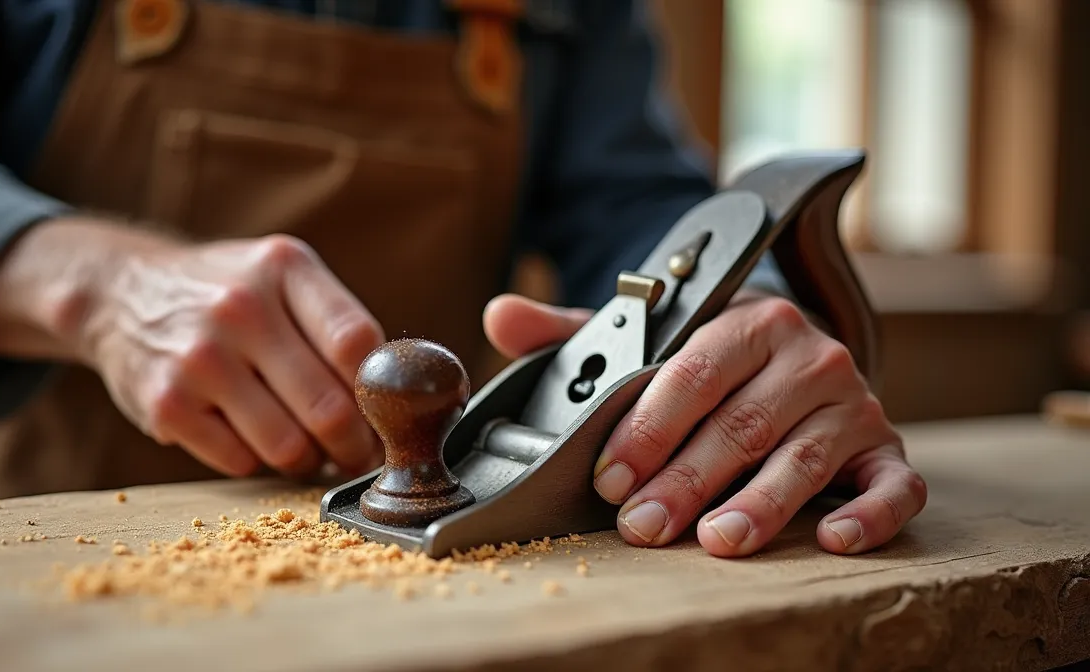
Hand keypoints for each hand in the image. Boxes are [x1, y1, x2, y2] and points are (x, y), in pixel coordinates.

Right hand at [74, 230, 384, 478]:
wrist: (122, 293)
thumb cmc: (226, 293)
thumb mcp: (281, 276)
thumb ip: (337, 324)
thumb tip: (406, 398)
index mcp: (283, 267)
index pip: (357, 342)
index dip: (383, 394)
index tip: (393, 417)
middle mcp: (241, 307)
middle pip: (330, 407)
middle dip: (356, 445)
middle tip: (359, 454)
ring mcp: (200, 358)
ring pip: (289, 446)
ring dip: (309, 461)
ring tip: (308, 448)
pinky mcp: (167, 404)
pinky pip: (241, 461)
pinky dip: (258, 462)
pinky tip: (253, 437)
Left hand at [483, 291, 926, 557]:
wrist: (794, 357)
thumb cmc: (710, 360)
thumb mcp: (648, 340)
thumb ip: (576, 332)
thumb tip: (499, 313)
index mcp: (748, 322)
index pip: (693, 374)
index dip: (648, 428)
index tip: (608, 476)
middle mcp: (810, 357)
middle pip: (740, 424)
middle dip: (685, 480)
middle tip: (641, 525)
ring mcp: (853, 404)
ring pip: (804, 458)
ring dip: (761, 502)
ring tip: (718, 541)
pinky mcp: (885, 449)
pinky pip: (894, 484)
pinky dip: (870, 514)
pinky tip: (832, 540)